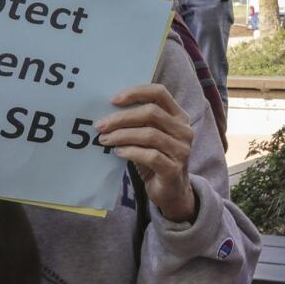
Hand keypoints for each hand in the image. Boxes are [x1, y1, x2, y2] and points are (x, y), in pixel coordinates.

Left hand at [96, 85, 196, 222]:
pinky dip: (130, 151)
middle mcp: (184, 130)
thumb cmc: (156, 159)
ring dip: (122, 135)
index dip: (136, 92)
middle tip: (100, 125)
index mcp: (179, 116)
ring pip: (149, 134)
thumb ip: (138, 123)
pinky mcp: (174, 169)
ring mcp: (181, 150)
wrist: (171, 191)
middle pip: (152, 113)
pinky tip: (117, 152)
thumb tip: (107, 113)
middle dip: (122, 117)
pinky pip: (150, 155)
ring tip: (104, 139)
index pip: (159, 93)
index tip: (113, 100)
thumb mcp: (150, 137)